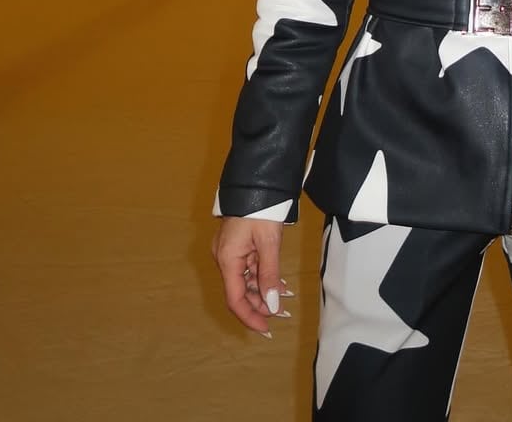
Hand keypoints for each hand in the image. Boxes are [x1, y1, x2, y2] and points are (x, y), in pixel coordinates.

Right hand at [212, 217, 288, 334]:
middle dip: (261, 304)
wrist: (256, 181)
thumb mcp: (269, 243)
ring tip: (286, 299)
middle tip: (283, 313)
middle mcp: (225, 258)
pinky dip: (264, 277)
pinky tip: (280, 284)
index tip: (266, 329)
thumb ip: (270, 275)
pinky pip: (250, 268)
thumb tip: (273, 306)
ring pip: (246, 280)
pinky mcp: (238, 245)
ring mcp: (231, 252)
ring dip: (264, 291)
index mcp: (227, 259)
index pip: (235, 299)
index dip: (250, 316)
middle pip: (241, 291)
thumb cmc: (261, 210)